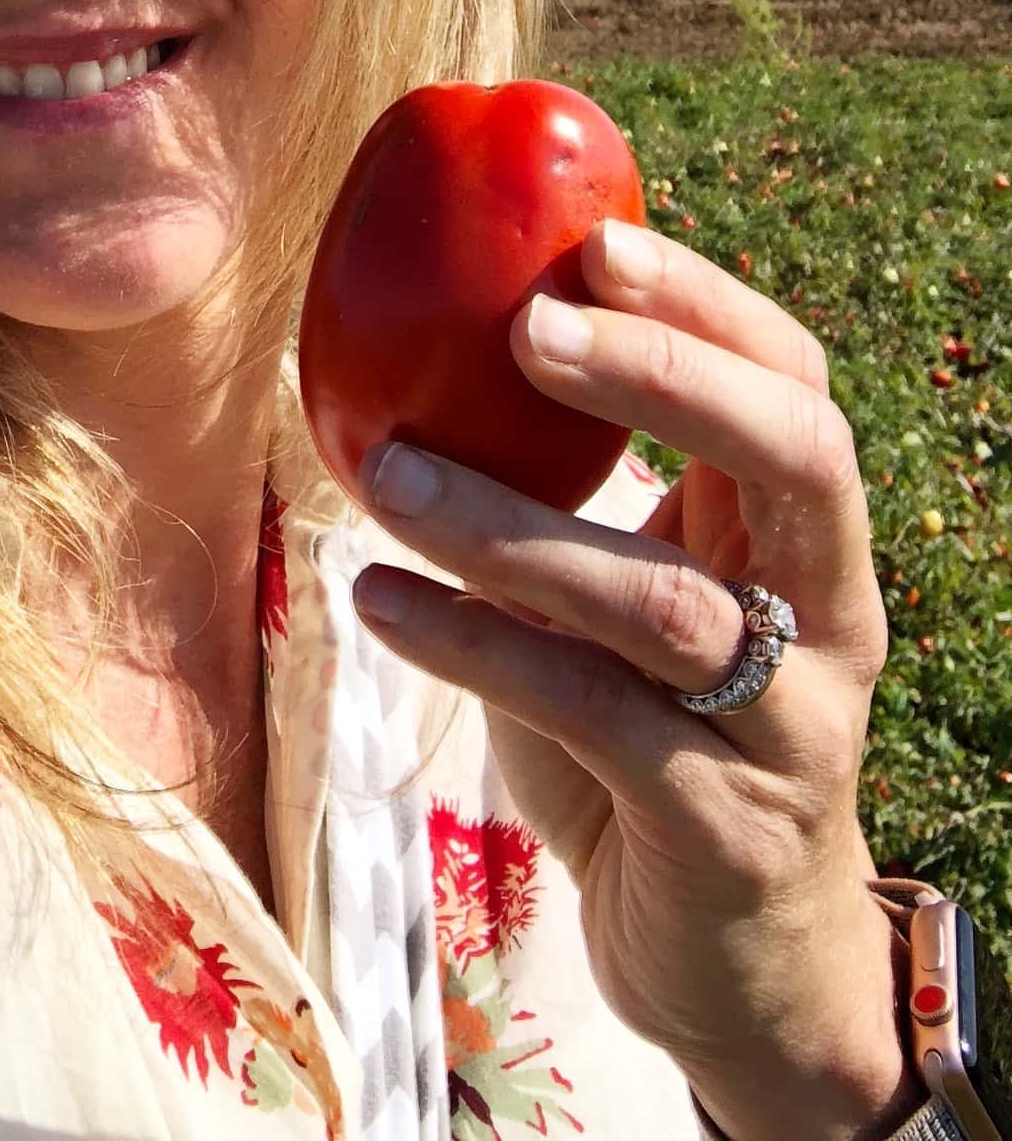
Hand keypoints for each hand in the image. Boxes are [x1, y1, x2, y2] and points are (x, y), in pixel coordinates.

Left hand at [351, 219, 919, 1140]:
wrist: (724, 958)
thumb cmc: (645, 735)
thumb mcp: (619, 597)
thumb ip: (562, 493)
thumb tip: (404, 340)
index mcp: (797, 540)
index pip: (792, 384)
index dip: (707, 304)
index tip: (593, 240)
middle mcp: (823, 617)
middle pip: (795, 458)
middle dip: (664, 377)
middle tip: (525, 330)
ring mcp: (785, 725)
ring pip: (664, 601)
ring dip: (509, 526)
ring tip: (382, 471)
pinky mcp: (719, 824)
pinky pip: (591, 715)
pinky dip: (473, 644)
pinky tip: (375, 596)